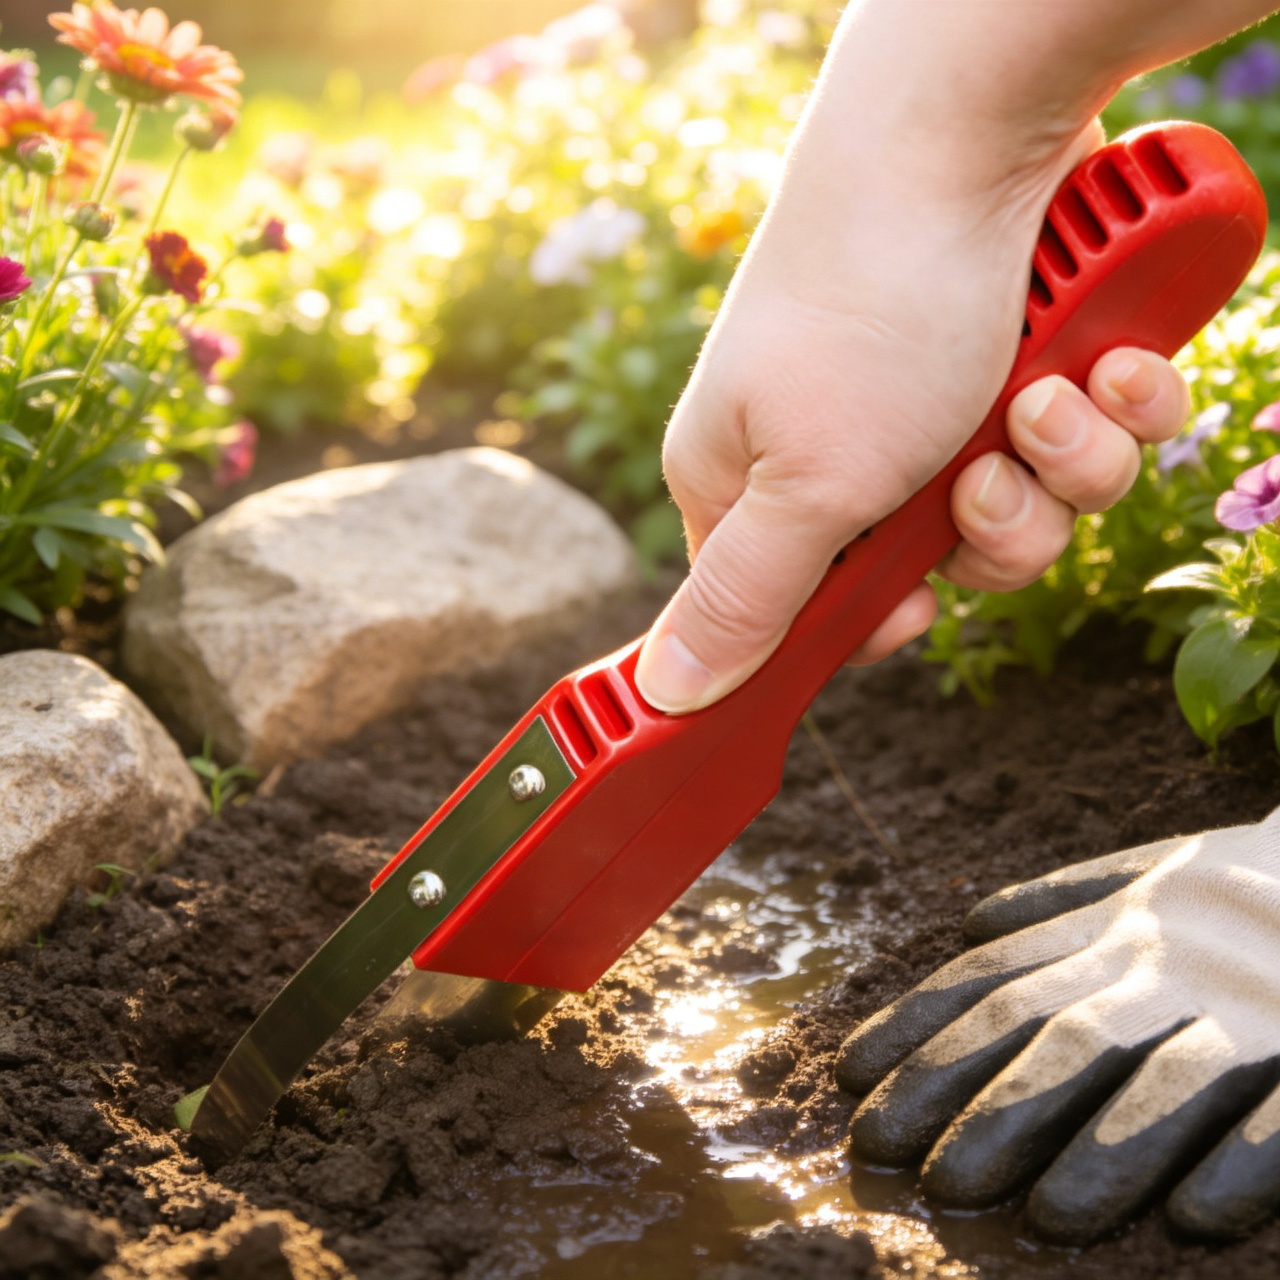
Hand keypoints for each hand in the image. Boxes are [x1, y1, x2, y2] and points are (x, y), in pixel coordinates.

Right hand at [638, 316, 1188, 706]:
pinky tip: (1098, 357)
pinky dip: (1109, 409)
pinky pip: (1085, 441)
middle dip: (993, 535)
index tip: (916, 603)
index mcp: (753, 481)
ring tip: (1044, 393)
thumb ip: (746, 603)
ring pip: (1028, 510)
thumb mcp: (804, 485)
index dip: (871, 621)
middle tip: (980, 475)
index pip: (795, 612)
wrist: (973, 134)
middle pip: (936, 570)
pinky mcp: (1021, 361)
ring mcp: (937, 404)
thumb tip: (668, 692)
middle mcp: (841, 447)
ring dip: (1062, 469)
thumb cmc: (868, 309)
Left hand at [835, 811, 1279, 1242]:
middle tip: (902, 1166)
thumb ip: (1063, 899)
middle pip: (1049, 1034)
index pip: (994, 980)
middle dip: (970, 1100)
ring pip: (1152, 1078)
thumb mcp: (1153, 871)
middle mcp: (1163, 963)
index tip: (849, 1078)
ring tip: (1037, 1218)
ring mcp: (1244, 1006)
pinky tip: (1188, 1219)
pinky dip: (1234, 1163)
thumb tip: (972, 924)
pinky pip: (1279, 1118)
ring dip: (1092, 1149)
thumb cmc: (1248, 885)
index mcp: (1118, 926)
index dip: (917, 1029)